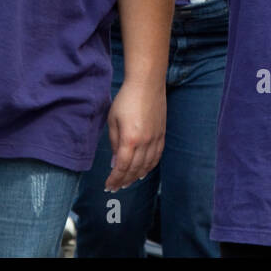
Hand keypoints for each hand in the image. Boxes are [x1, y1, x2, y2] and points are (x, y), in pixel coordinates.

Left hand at [104, 76, 165, 191]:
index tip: (108, 185)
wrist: (147, 83)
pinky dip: (149, 167)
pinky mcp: (162, 134)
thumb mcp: (113, 120)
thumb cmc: (126, 99)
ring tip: (127, 182)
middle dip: (124, 180)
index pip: (121, 166)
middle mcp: (145, 142)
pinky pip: (157, 156)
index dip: (114, 179)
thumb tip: (114, 162)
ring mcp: (156, 139)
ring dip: (136, 176)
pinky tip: (143, 171)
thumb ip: (113, 142)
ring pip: (147, 165)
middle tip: (115, 187)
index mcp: (130, 139)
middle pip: (134, 169)